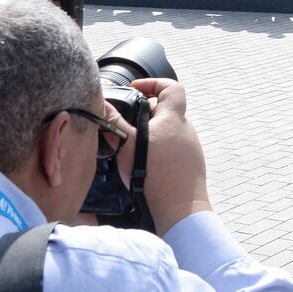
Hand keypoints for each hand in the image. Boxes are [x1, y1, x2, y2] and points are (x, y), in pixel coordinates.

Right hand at [127, 78, 211, 237]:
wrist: (179, 209)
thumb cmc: (154, 175)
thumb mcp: (128, 146)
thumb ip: (115, 123)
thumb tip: (101, 104)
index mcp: (174, 118)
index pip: (172, 87)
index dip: (153, 83)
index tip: (135, 89)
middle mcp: (186, 129)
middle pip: (166, 110)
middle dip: (144, 113)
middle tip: (125, 124)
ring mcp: (190, 146)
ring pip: (167, 130)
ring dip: (150, 133)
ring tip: (131, 146)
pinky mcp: (190, 162)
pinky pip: (172, 148)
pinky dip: (158, 149)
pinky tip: (143, 164)